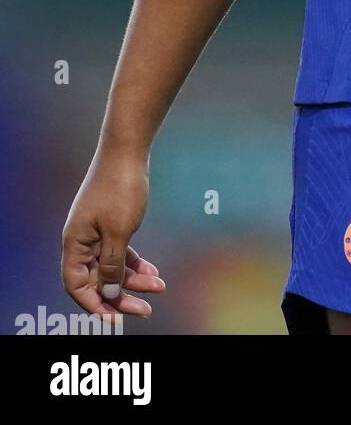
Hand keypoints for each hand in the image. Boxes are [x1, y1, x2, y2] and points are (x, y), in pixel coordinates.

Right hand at [61, 151, 164, 322]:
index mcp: (75, 243)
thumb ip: (111, 265)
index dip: (93, 304)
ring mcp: (96, 232)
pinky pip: (120, 252)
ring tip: (158, 287)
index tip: (114, 319)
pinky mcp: (111, 224)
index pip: (77, 285)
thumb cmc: (120, 187)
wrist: (128, 149)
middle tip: (145, 311)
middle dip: (120, 297)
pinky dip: (135, 263)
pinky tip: (153, 273)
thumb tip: (107, 294)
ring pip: (112, 267)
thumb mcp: (119, 231)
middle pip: (97, 280)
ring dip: (133, 280)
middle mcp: (82, 240)